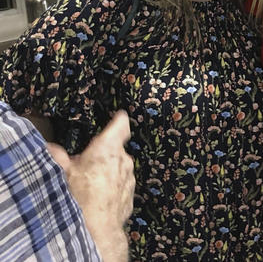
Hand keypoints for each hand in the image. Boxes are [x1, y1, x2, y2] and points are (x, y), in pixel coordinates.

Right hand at [47, 110, 133, 261]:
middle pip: (115, 149)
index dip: (119, 120)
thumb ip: (58, 157)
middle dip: (102, 154)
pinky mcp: (130, 193)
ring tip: (89, 184)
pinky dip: (112, 186)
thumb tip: (50, 148)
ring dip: (107, 171)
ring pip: (118, 167)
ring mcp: (129, 177)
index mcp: (107, 149)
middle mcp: (123, 160)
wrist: (98, 228)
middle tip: (86, 163)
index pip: (120, 126)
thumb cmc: (81, 198)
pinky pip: (120, 184)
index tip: (120, 116)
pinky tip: (98, 196)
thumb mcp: (63, 174)